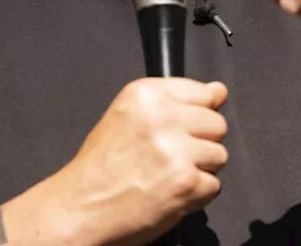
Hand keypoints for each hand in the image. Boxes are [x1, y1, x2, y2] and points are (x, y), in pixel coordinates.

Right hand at [6, 78, 228, 245]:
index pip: (204, 93)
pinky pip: (214, 186)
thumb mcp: (129, 117)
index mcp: (146, 94)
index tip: (180, 129)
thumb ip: (176, 101)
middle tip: (169, 158)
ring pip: (220, 155)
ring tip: (167, 176)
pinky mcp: (187, 182)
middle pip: (217, 124)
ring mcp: (177, 151)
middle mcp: (163, 117)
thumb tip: (219, 91)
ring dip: (200, 170)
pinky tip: (170, 193)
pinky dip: (197, 195)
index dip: (196, 115)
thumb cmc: (100, 167)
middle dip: (200, 143)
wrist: (80, 208)